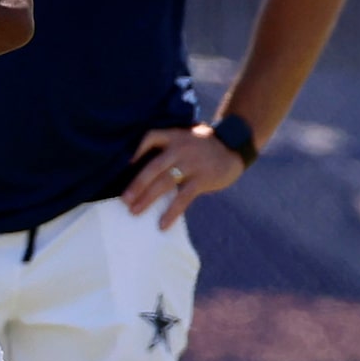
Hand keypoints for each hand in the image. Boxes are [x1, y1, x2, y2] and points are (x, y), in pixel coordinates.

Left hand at [123, 122, 245, 229]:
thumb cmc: (203, 147)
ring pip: (165, 182)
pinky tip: (162, 224)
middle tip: (124, 200)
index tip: (124, 165)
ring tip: (135, 212)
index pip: (151, 137)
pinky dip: (171, 212)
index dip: (136, 150)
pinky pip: (183, 197)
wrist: (236, 147)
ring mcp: (192, 163)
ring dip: (148, 199)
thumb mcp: (185, 138)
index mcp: (174, 136)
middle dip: (137, 185)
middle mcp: (181, 148)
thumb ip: (168, 148)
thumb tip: (137, 168)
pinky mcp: (203, 179)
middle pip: (153, 167)